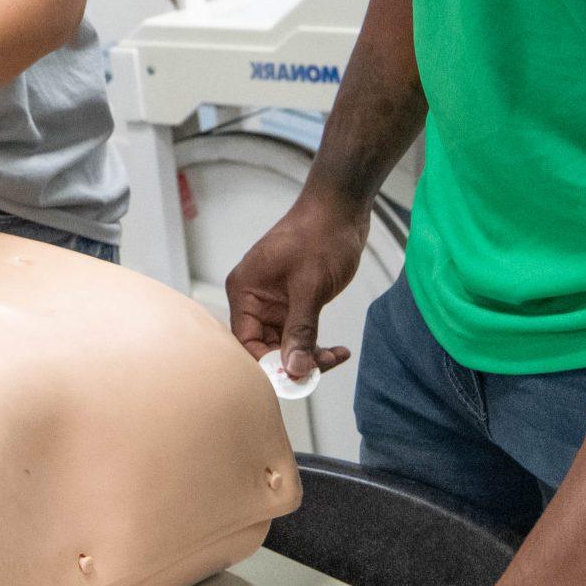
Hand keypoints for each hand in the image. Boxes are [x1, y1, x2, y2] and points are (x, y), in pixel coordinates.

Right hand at [223, 184, 369, 380]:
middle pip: (264, 345)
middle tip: (323, 365)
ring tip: (336, 355)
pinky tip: (338, 349)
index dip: (269, 363)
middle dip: (294, 360)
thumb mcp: (310, 288)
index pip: (246, 341)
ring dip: (309, 354)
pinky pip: (299, 332)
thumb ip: (300, 331)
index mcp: (245, 291)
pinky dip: (316, 343)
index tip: (298, 377)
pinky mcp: (294, 300)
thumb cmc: (319, 236)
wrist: (341, 208)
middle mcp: (254, 298)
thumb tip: (294, 371)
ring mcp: (275, 300)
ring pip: (284, 342)